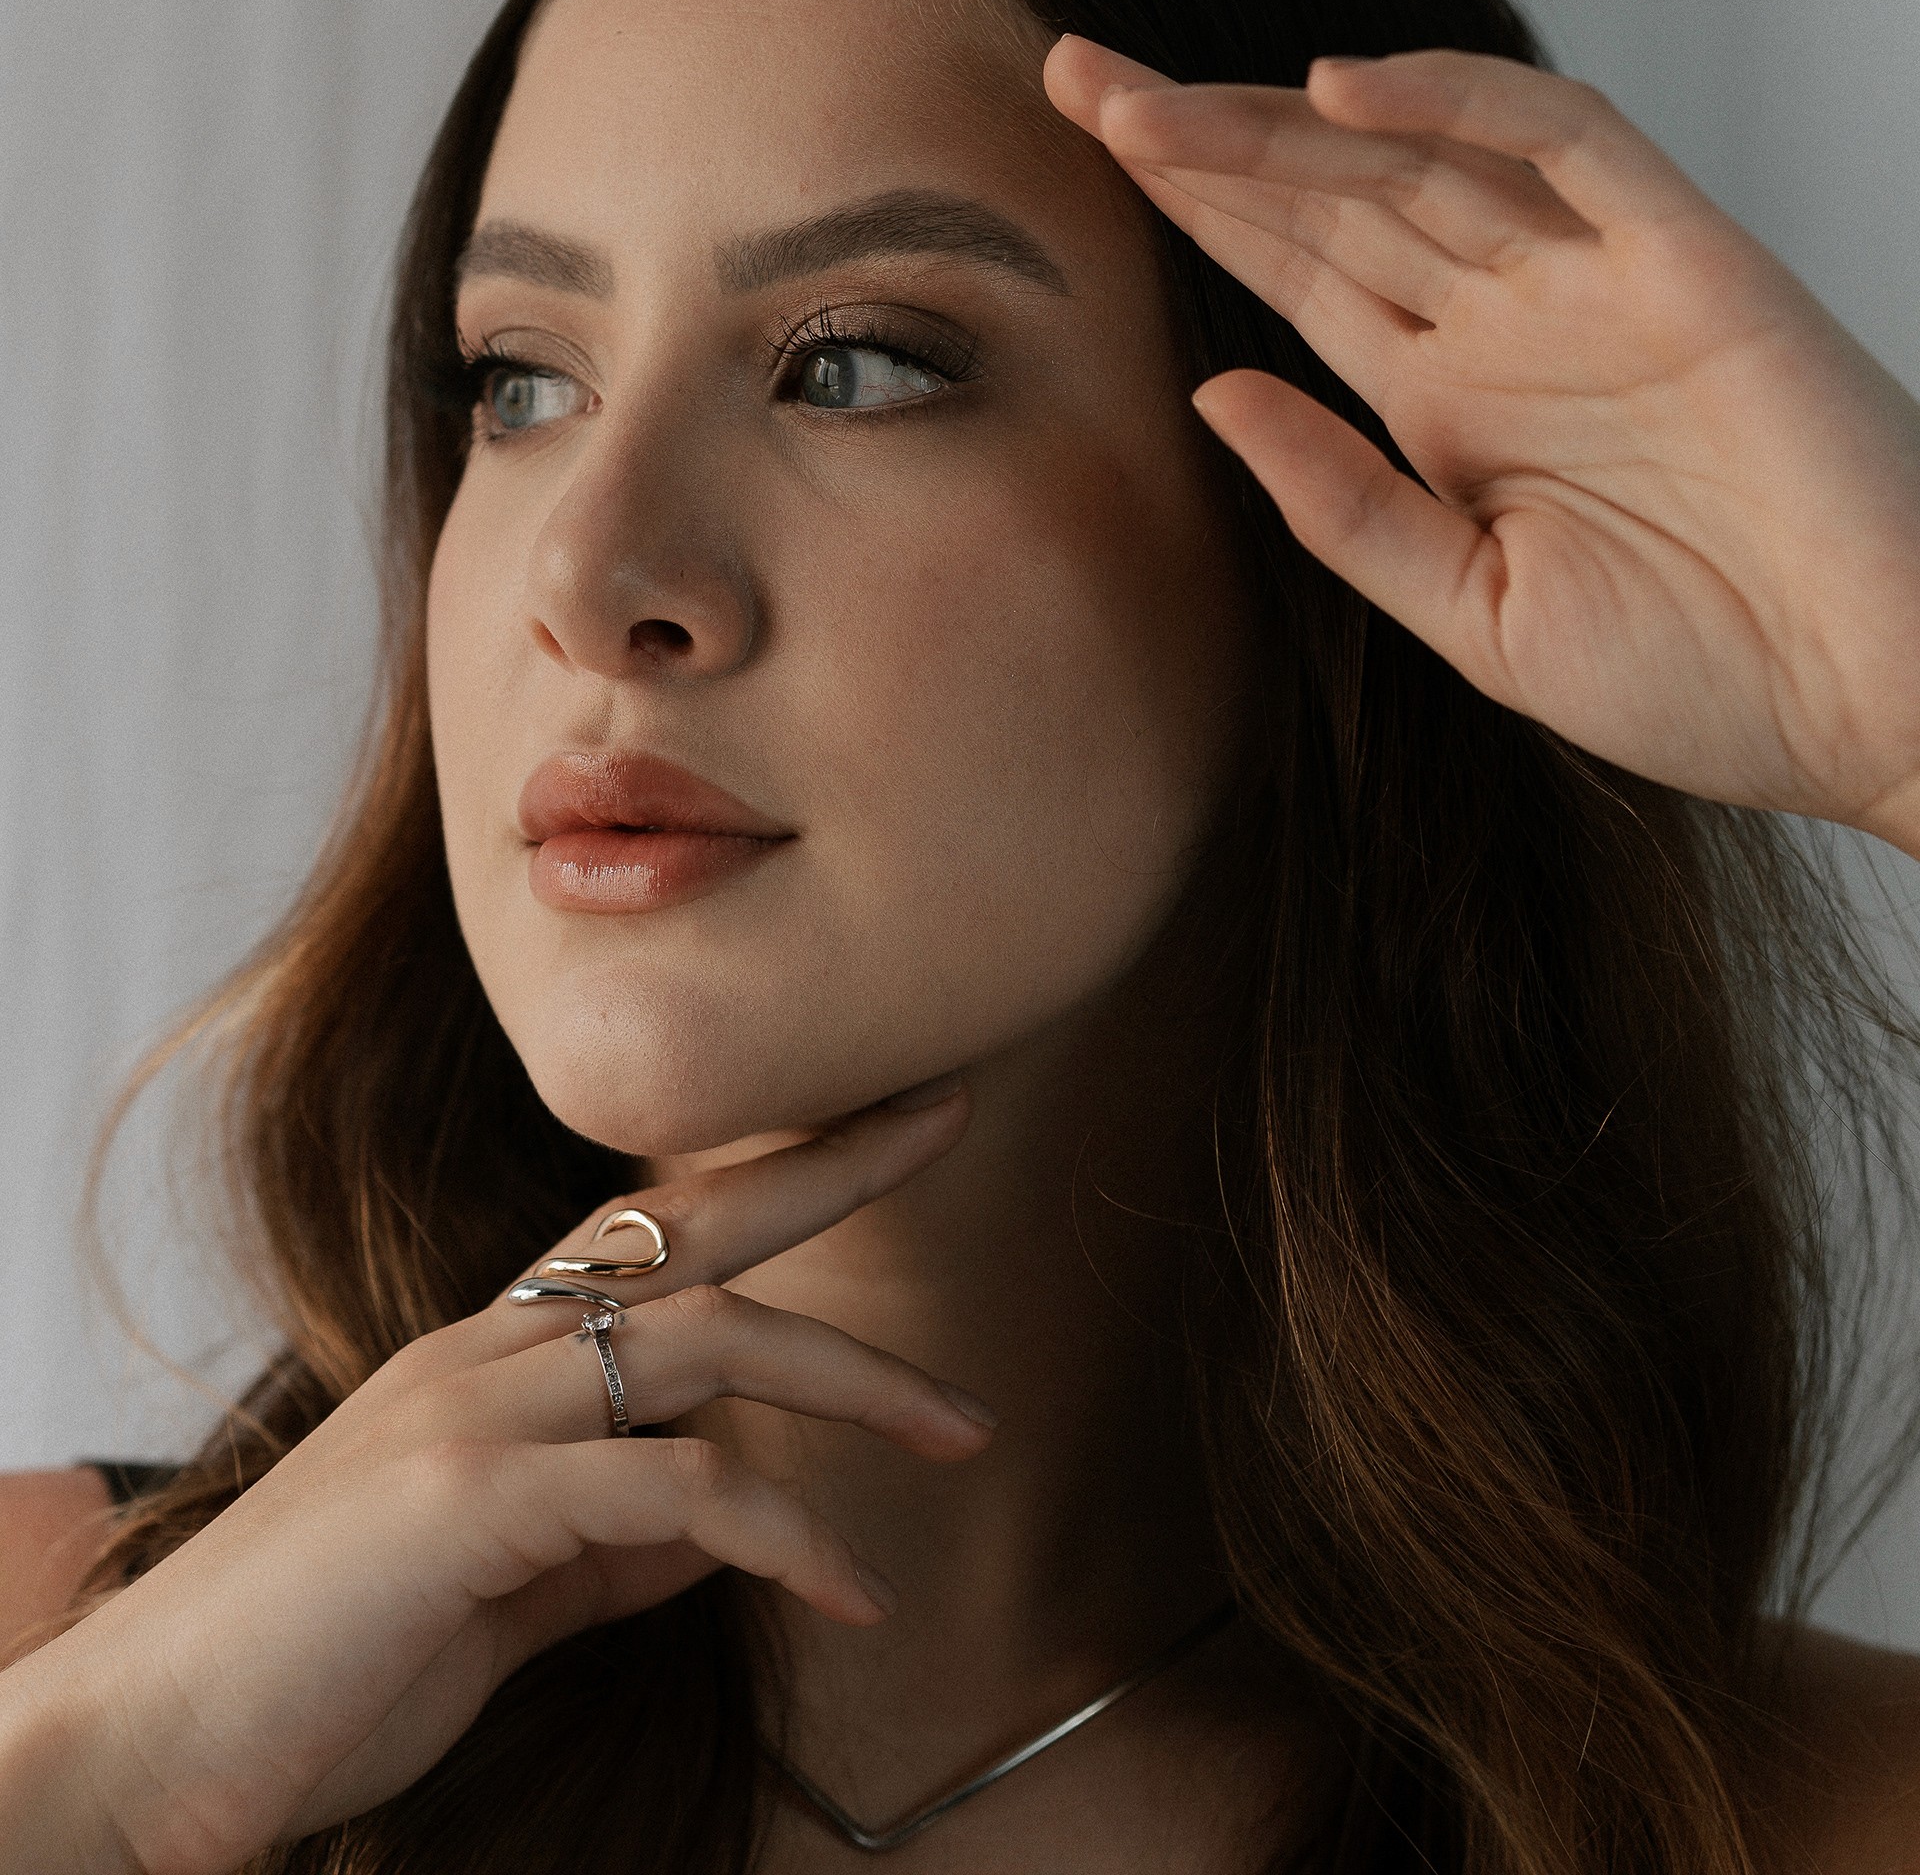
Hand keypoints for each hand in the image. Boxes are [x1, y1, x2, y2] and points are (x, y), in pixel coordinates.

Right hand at [0, 1083, 984, 1874]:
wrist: (143, 1750)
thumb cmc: (318, 1672)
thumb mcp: (500, 1592)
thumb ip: (611, 1545)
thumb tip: (721, 1522)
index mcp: (485, 1358)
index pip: (645, 1225)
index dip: (763, 1165)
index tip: (873, 1122)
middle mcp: (483, 1352)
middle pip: (689, 1225)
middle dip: (830, 1161)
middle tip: (952, 1115)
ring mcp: (473, 1412)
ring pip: (707, 1338)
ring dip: (854, 1376)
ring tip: (966, 1430)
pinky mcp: (471, 1500)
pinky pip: (676, 1493)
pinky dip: (781, 1534)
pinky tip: (852, 1595)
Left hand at [1048, 36, 1919, 853]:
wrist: (1882, 704)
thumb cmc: (1706, 678)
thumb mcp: (1478, 613)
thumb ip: (1345, 506)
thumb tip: (1212, 399)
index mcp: (1448, 403)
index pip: (1292, 273)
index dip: (1189, 208)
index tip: (1075, 154)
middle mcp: (1507, 321)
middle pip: (1328, 195)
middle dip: (1198, 138)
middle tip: (1071, 75)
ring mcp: (1593, 280)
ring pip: (1416, 156)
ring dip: (1282, 120)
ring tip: (1145, 98)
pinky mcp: (1687, 257)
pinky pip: (1566, 142)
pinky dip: (1462, 103)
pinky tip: (1342, 87)